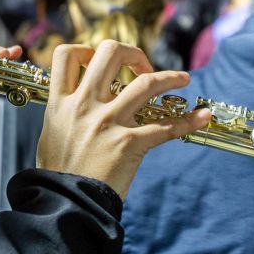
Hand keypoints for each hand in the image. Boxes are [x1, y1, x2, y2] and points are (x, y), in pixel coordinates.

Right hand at [37, 40, 210, 198]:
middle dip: (131, 53)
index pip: (66, 55)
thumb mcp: (51, 134)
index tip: (100, 60)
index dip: (86, 49)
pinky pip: (166, 126)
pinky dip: (188, 120)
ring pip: (145, 82)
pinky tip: (202, 116)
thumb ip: (64, 113)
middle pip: (109, 53)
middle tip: (141, 67)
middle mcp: (84, 106)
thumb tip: (75, 102)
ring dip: (169, 76)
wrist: (65, 204)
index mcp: (61, 103)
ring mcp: (107, 123)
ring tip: (183, 79)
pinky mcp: (129, 144)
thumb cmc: (58, 174)